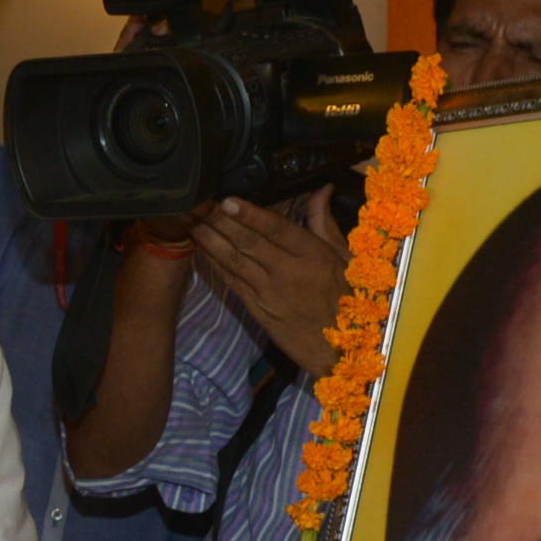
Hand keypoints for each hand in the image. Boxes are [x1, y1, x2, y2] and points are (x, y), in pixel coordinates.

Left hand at [192, 187, 345, 379]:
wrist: (339, 351)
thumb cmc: (347, 300)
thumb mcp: (345, 258)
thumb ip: (325, 222)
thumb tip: (321, 188)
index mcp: (313, 257)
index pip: (277, 230)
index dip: (251, 215)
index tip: (228, 200)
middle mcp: (288, 273)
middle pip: (249, 243)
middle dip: (221, 222)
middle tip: (199, 203)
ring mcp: (269, 293)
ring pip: (235, 261)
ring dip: (211, 241)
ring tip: (192, 221)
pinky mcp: (257, 309)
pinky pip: (232, 282)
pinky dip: (215, 264)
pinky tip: (201, 249)